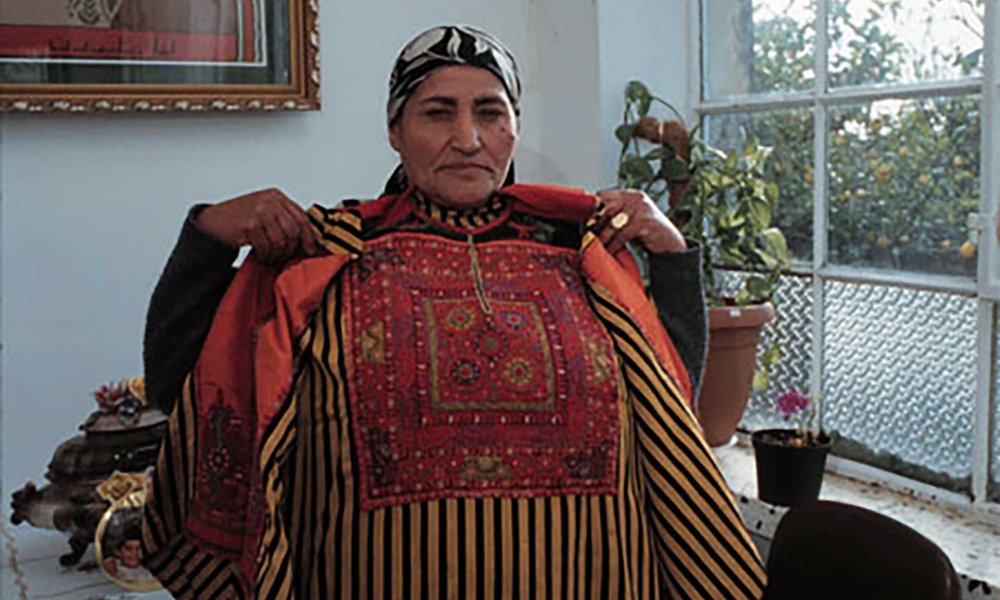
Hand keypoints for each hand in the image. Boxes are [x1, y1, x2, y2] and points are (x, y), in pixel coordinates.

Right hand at [195, 188, 317, 263]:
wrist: (213, 222)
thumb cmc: (240, 218)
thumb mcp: (265, 211)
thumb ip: (283, 218)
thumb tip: (307, 238)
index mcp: (277, 196)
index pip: (302, 217)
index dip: (309, 236)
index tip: (310, 249)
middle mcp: (270, 201)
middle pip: (294, 230)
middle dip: (292, 248)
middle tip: (287, 257)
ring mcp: (260, 211)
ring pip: (282, 240)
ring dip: (278, 254)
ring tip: (271, 258)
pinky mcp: (251, 224)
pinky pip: (267, 246)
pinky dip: (266, 256)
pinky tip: (262, 257)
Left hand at [594, 189, 685, 254]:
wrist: (671, 244)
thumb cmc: (647, 233)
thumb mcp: (631, 219)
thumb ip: (615, 215)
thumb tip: (588, 220)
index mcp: (630, 194)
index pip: (603, 195)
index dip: (591, 209)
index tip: (582, 222)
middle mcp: (636, 198)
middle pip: (605, 208)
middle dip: (594, 224)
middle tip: (585, 237)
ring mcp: (642, 209)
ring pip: (612, 224)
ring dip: (601, 238)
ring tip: (593, 247)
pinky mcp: (645, 223)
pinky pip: (622, 235)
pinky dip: (613, 246)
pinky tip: (609, 253)